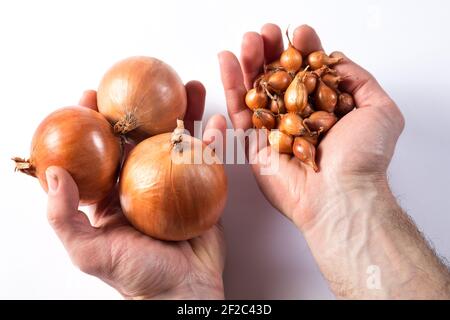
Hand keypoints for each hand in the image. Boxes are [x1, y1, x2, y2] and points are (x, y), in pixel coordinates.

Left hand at [46, 82, 227, 298]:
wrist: (185, 291)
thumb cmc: (138, 276)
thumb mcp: (91, 253)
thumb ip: (66, 217)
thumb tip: (55, 173)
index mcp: (113, 192)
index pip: (99, 149)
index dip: (92, 121)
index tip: (91, 93)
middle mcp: (142, 181)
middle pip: (141, 135)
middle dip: (144, 105)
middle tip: (147, 79)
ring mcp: (173, 182)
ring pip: (177, 139)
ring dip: (184, 111)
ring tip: (188, 87)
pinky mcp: (200, 187)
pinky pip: (207, 158)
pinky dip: (215, 138)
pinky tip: (219, 121)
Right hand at [218, 24, 403, 229]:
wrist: (341, 195)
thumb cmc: (363, 158)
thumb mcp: (379, 110)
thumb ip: (359, 80)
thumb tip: (336, 59)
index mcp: (325, 107)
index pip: (309, 70)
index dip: (303, 50)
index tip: (300, 33)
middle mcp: (298, 115)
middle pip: (279, 76)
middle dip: (272, 51)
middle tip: (266, 32)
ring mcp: (275, 128)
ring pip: (257, 88)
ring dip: (249, 61)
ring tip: (247, 40)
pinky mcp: (255, 143)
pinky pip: (239, 110)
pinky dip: (231, 85)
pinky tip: (227, 60)